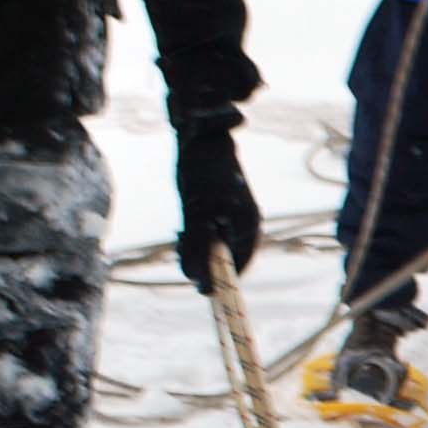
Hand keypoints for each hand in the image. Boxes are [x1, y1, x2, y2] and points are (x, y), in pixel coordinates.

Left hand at [175, 123, 258, 289]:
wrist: (201, 138)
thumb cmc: (201, 173)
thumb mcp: (195, 215)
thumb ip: (197, 250)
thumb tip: (200, 284)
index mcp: (247, 225)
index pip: (239, 265)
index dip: (220, 281)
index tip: (200, 289)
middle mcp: (245, 223)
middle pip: (227, 257)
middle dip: (203, 261)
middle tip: (182, 253)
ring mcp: (234, 216)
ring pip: (215, 246)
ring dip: (196, 248)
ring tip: (180, 236)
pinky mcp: (221, 210)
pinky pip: (210, 234)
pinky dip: (196, 237)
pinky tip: (182, 229)